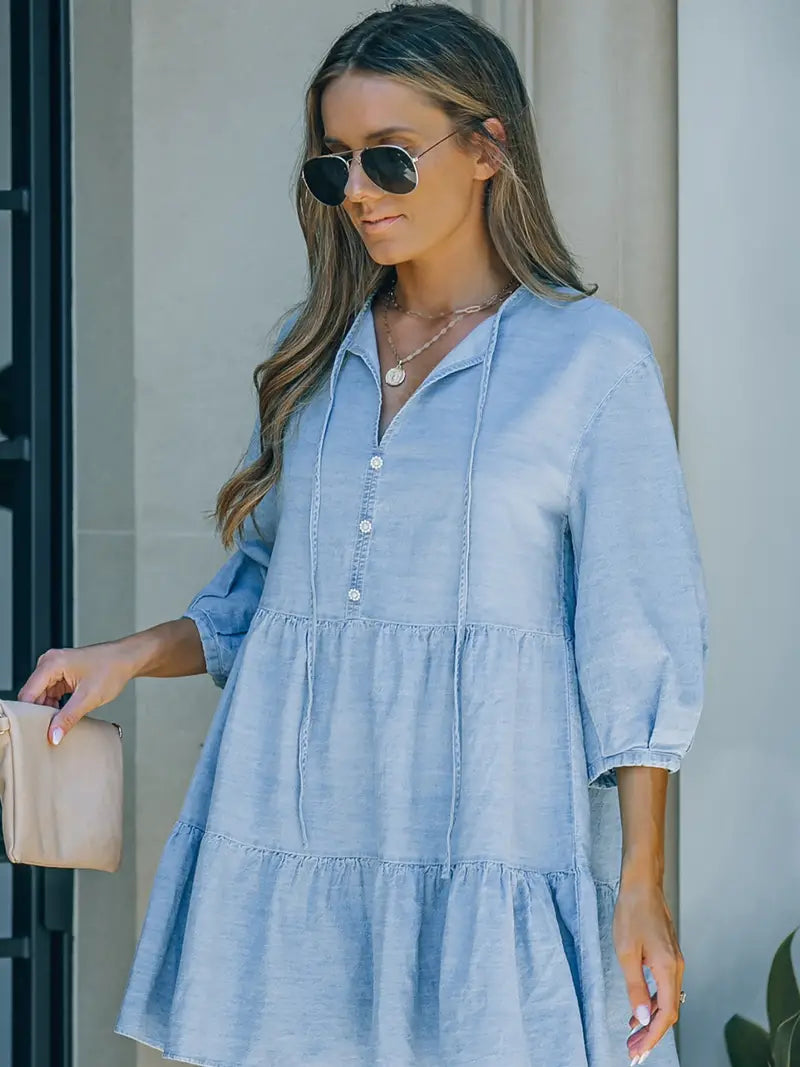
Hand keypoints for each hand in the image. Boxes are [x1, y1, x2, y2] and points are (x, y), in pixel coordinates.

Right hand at [17, 643, 134, 744]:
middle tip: (48, 732)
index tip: (35, 732)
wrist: (127, 659)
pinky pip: (50, 693)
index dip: (29, 715)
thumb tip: (53, 735)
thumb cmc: (112, 669)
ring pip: (41, 696)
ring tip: (57, 725)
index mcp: (51, 664)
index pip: (28, 695)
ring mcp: (54, 668)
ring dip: (48, 711)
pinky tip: (62, 717)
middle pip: (33, 696)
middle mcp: (48, 663)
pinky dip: (55, 706)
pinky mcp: (61, 674)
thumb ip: (68, 718)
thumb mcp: (89, 698)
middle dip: (39, 714)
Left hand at [613, 878, 684, 1063]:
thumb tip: (643, 1018)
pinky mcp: (668, 955)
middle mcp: (676, 967)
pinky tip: (640, 1009)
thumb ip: (635, 987)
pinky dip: (654, 1003)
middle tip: (634, 1050)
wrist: (642, 884)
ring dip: (652, 1020)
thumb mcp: (627, 952)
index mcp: (668, 969)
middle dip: (652, 1034)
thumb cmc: (633, 912)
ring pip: (668, 1000)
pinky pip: (665, 987)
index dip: (653, 1037)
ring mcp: (674, 961)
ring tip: (634, 1035)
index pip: (666, 1014)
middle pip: (669, 1011)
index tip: (639, 1051)